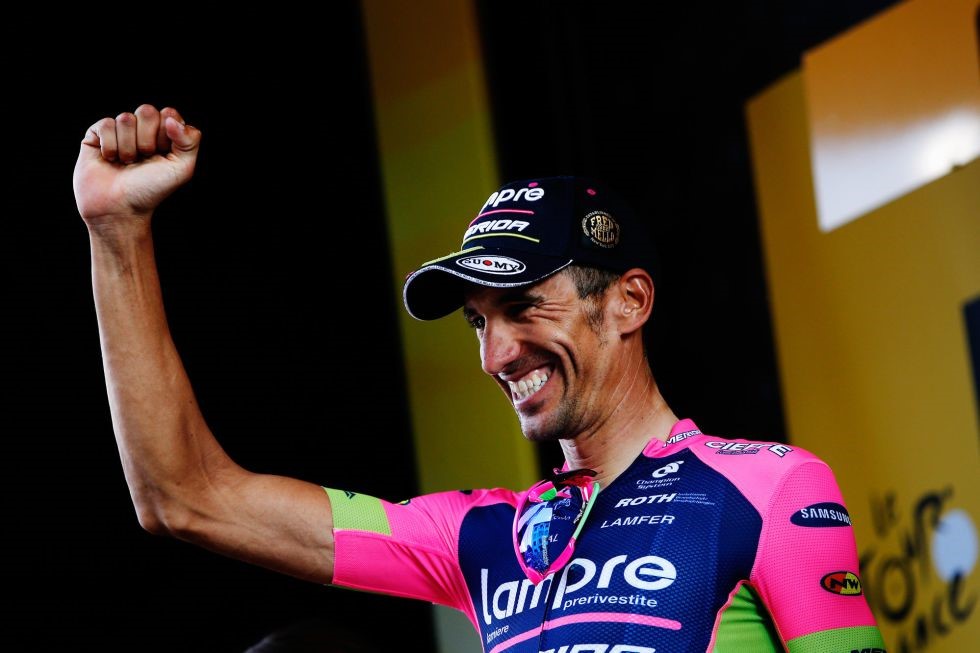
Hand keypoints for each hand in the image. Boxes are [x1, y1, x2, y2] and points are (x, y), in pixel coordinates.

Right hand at [73, 104, 201, 226]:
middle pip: (146, 111)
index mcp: (165, 136)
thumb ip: (190, 140)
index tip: (163, 155)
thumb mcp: (182, 169)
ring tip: (126, 163)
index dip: (166, 134)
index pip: (168, 114)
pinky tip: (110, 159)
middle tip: (144, 159)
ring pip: (125, 118)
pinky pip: (106, 124)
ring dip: (128, 147)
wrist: (119, 208)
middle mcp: (142, 131)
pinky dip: (110, 146)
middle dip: (147, 139)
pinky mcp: (96, 135)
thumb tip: (171, 118)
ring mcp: (119, 132)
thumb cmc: (151, 190)